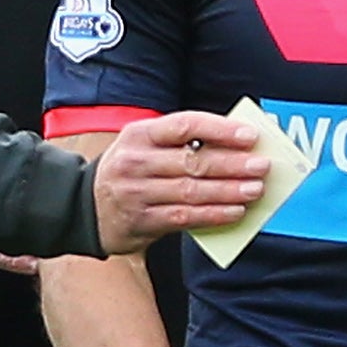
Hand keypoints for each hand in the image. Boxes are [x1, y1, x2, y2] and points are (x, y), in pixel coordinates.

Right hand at [93, 111, 268, 255]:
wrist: (84, 208)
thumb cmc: (128, 172)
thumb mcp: (142, 147)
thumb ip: (179, 144)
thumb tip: (234, 146)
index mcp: (138, 134)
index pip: (184, 125)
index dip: (220, 130)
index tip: (250, 136)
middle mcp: (135, 162)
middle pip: (193, 161)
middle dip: (233, 164)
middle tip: (261, 166)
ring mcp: (136, 193)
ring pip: (192, 191)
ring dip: (229, 191)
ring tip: (255, 189)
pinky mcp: (142, 221)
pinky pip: (185, 217)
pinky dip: (214, 214)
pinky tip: (236, 211)